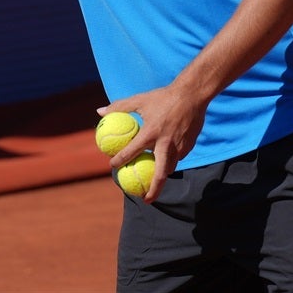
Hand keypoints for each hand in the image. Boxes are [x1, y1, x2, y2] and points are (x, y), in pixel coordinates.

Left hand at [97, 83, 208, 203]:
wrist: (192, 94)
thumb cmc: (163, 96)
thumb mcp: (139, 99)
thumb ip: (119, 107)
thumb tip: (100, 112)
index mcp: (151, 133)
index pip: (131, 152)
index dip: (120, 160)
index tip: (113, 166)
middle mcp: (165, 143)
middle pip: (160, 174)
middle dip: (153, 190)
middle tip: (144, 198)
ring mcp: (179, 146)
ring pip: (170, 167)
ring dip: (161, 175)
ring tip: (154, 181)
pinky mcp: (189, 146)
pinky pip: (178, 157)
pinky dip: (171, 160)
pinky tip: (165, 159)